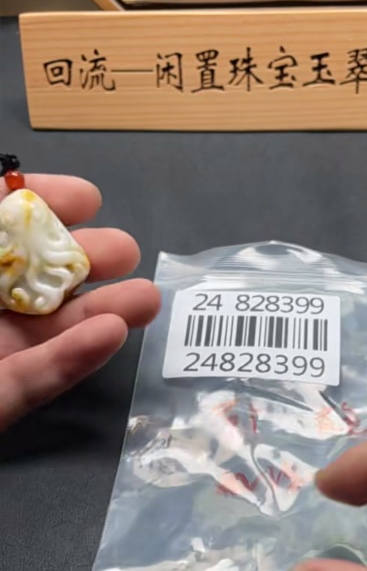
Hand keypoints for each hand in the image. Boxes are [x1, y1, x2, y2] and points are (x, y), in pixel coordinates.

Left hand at [0, 174, 159, 428]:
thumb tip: (10, 188)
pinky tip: (111, 335)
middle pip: (39, 282)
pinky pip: (36, 382)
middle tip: (129, 254)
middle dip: (89, 261)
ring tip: (148, 301)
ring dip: (102, 313)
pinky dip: (72, 359)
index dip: (46, 206)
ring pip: (50, 334)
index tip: (89, 200)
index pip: (6, 229)